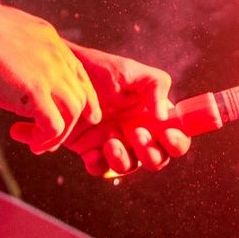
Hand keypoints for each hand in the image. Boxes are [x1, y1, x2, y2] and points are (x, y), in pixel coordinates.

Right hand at [0, 0, 100, 152]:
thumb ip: (17, 47)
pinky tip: (33, 145)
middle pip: (81, 95)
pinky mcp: (36, 91)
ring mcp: (48, 72)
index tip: (74, 115)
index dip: (79, 96)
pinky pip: (55, 126)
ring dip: (58, 135)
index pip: (78, 72)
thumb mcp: (4, 31)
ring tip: (39, 145)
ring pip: (73, 113)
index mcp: (48, 38)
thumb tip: (7, 62)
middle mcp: (55, 54)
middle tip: (52, 136)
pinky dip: (47, 140)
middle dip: (71, 121)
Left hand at [11, 44, 190, 177]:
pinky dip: (99, 165)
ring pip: (130, 166)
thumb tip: (162, 116)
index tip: (167, 134)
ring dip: (124, 160)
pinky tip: (92, 152)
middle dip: (151, 152)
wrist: (61, 74)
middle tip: (135, 133)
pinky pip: (102, 169)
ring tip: (110, 142)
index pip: (176, 136)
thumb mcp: (129, 70)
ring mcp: (116, 143)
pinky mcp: (92, 150)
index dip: (177, 141)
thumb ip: (154, 87)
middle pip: (158, 158)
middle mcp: (138, 132)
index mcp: (152, 114)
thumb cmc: (99, 68)